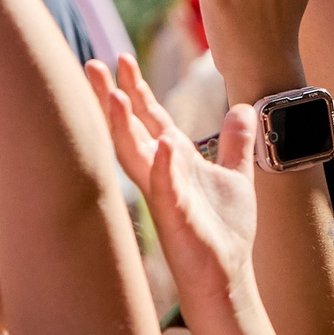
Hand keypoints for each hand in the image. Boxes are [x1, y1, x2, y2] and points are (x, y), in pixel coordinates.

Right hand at [87, 54, 260, 301]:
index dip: (136, 89)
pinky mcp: (177, 219)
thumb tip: (242, 108)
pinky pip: (167, 189)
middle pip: (130, 129)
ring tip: (113, 94)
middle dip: (111, 98)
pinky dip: (164, 166)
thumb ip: (235, 143)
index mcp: (175, 161)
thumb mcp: (237, 176)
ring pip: (136, 156)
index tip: (121, 58)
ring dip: (123, 126)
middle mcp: (162, 174)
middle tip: (92, 64)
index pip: (149, 118)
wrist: (227, 276)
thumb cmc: (223, 231)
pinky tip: (162, 143)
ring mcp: (166, 196)